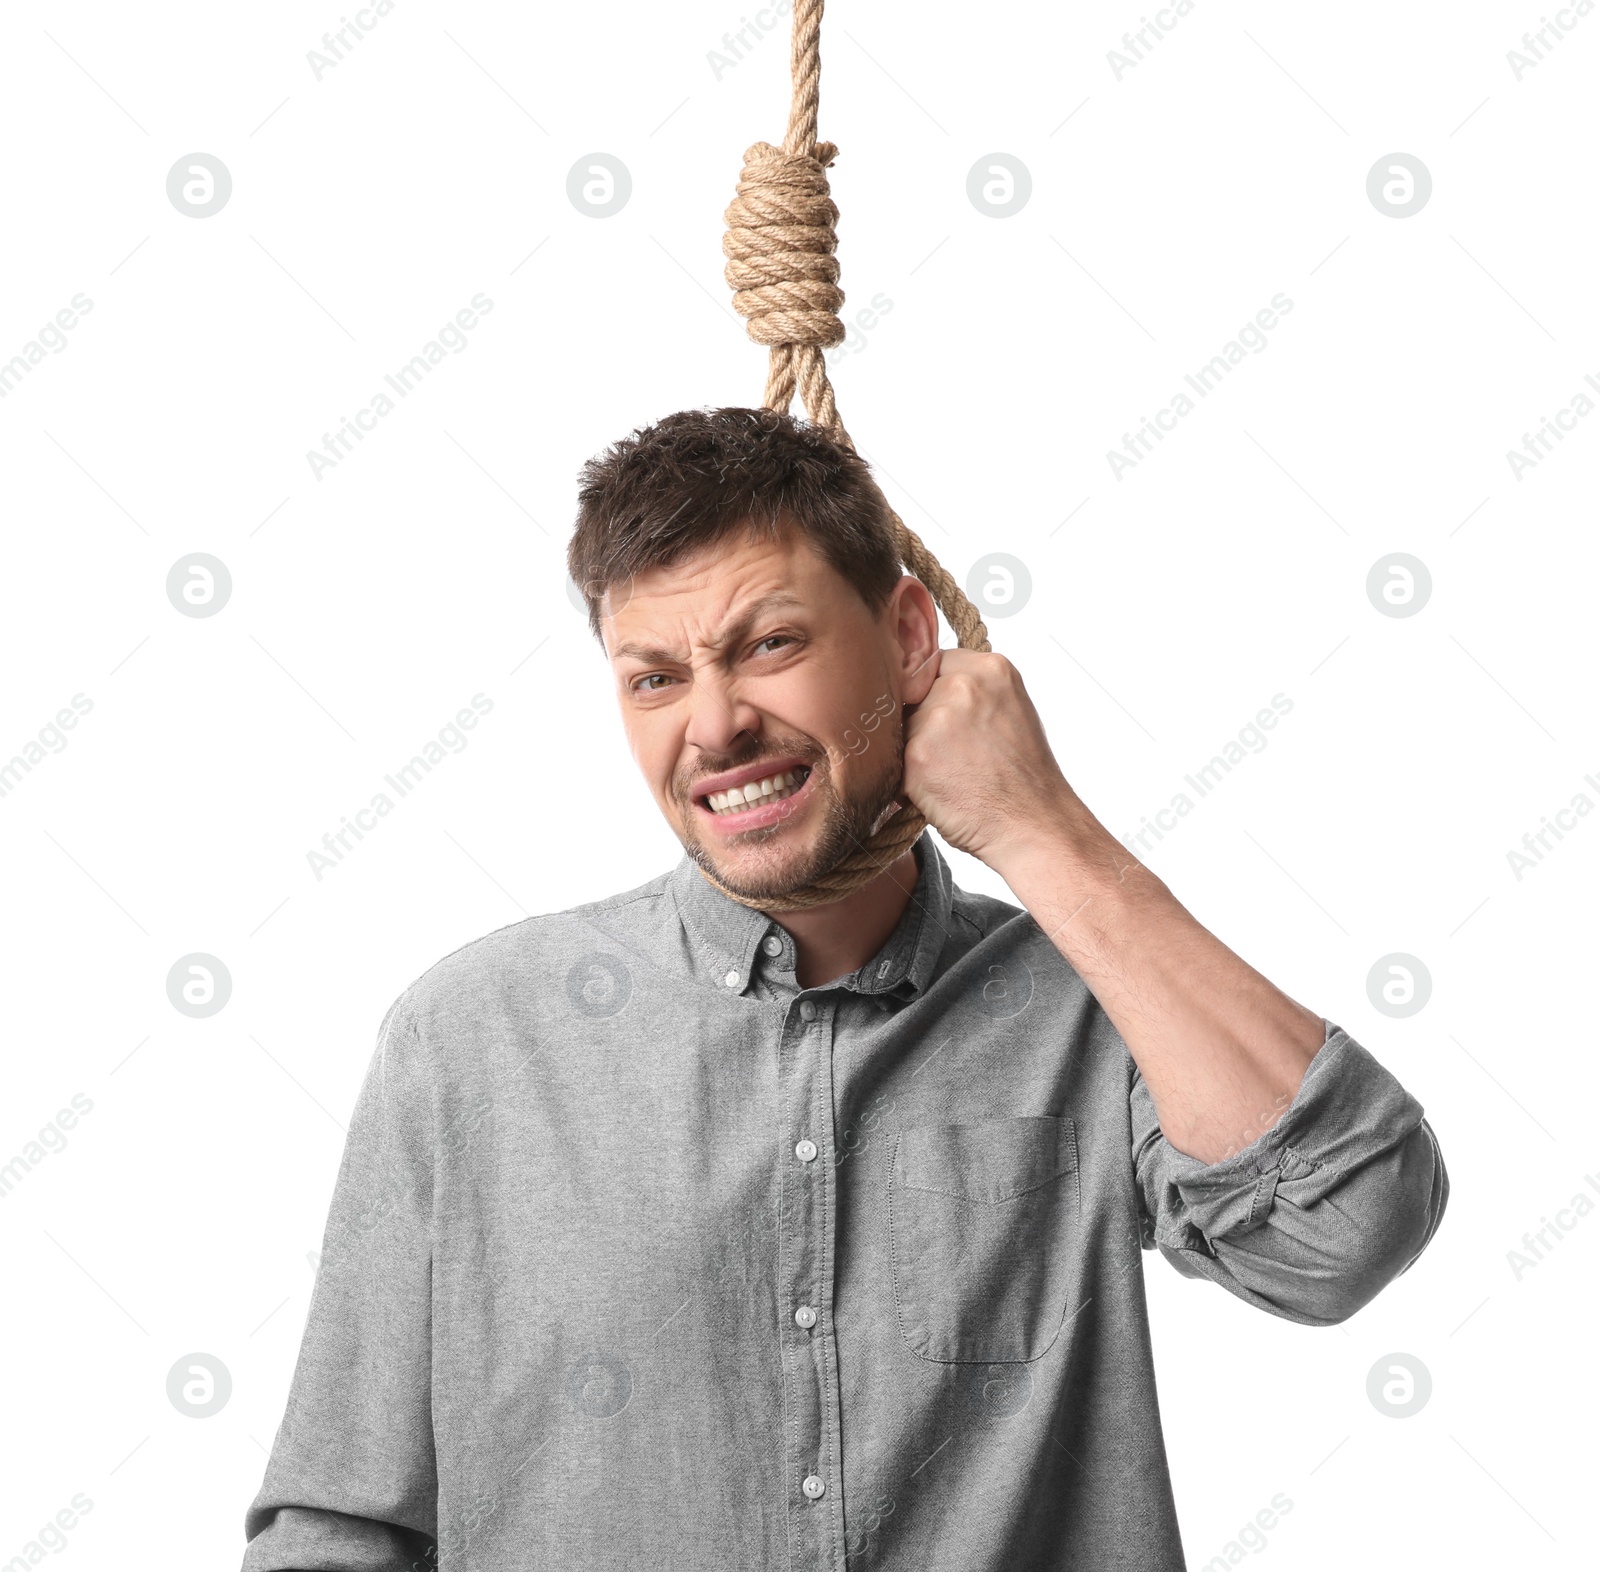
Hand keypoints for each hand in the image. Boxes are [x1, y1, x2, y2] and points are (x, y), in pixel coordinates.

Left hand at [899, 649, 1080, 868]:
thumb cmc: (1023, 778)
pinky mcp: (918, 753)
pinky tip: (938, 793)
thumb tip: (921, 689)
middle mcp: (964, 684)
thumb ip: (969, 692)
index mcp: (991, 667)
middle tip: (949, 756)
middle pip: (911, 692)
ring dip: (911, 752)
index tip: (938, 718)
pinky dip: (907, 782)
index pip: (932, 663)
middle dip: (918, 723)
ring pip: (900, 727)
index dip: (928, 693)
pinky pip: (894, 761)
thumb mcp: (1008, 711)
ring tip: (947, 776)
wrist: (1036, 826)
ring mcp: (939, 717)